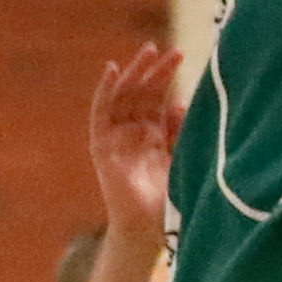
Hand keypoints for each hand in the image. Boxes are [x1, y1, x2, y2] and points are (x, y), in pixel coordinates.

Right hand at [88, 43, 178, 239]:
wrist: (149, 230)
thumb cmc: (169, 201)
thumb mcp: (182, 159)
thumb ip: (180, 133)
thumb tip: (180, 103)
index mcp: (154, 135)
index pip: (158, 97)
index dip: (167, 75)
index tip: (180, 54)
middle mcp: (134, 132)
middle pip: (142, 92)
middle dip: (156, 70)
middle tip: (172, 51)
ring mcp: (117, 138)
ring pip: (123, 96)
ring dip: (135, 73)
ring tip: (149, 51)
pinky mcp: (102, 146)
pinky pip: (100, 113)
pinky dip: (104, 91)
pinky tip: (112, 70)